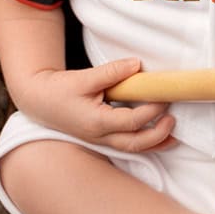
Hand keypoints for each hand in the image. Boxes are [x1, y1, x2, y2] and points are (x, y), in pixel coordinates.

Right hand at [11, 57, 177, 152]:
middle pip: (136, 143)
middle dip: (159, 133)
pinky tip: (160, 138)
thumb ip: (112, 72)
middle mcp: (100, 136)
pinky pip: (128, 146)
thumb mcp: (84, 77)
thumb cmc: (59, 90)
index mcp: (96, 122)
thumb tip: (137, 64)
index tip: (163, 95)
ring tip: (175, 135)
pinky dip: (146, 144)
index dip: (152, 110)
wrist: (39, 101)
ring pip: (133, 149)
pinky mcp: (102, 139)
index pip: (132, 121)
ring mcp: (101, 141)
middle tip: (172, 116)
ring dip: (156, 144)